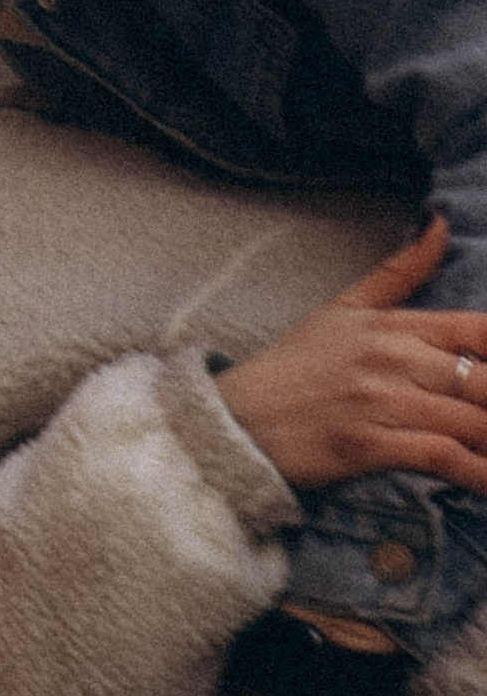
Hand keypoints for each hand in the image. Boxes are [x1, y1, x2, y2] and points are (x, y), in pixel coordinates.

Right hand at [215, 216, 486, 489]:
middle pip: (484, 381)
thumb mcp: (342, 309)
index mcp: (392, 325)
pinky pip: (440, 457)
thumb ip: (400, 271)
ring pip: (471, 421)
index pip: (480, 330)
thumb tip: (441, 222)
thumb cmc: (293, 367)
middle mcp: (391, 358)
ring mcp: (379, 402)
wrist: (234, 421)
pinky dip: (475, 473)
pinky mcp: (366, 445)